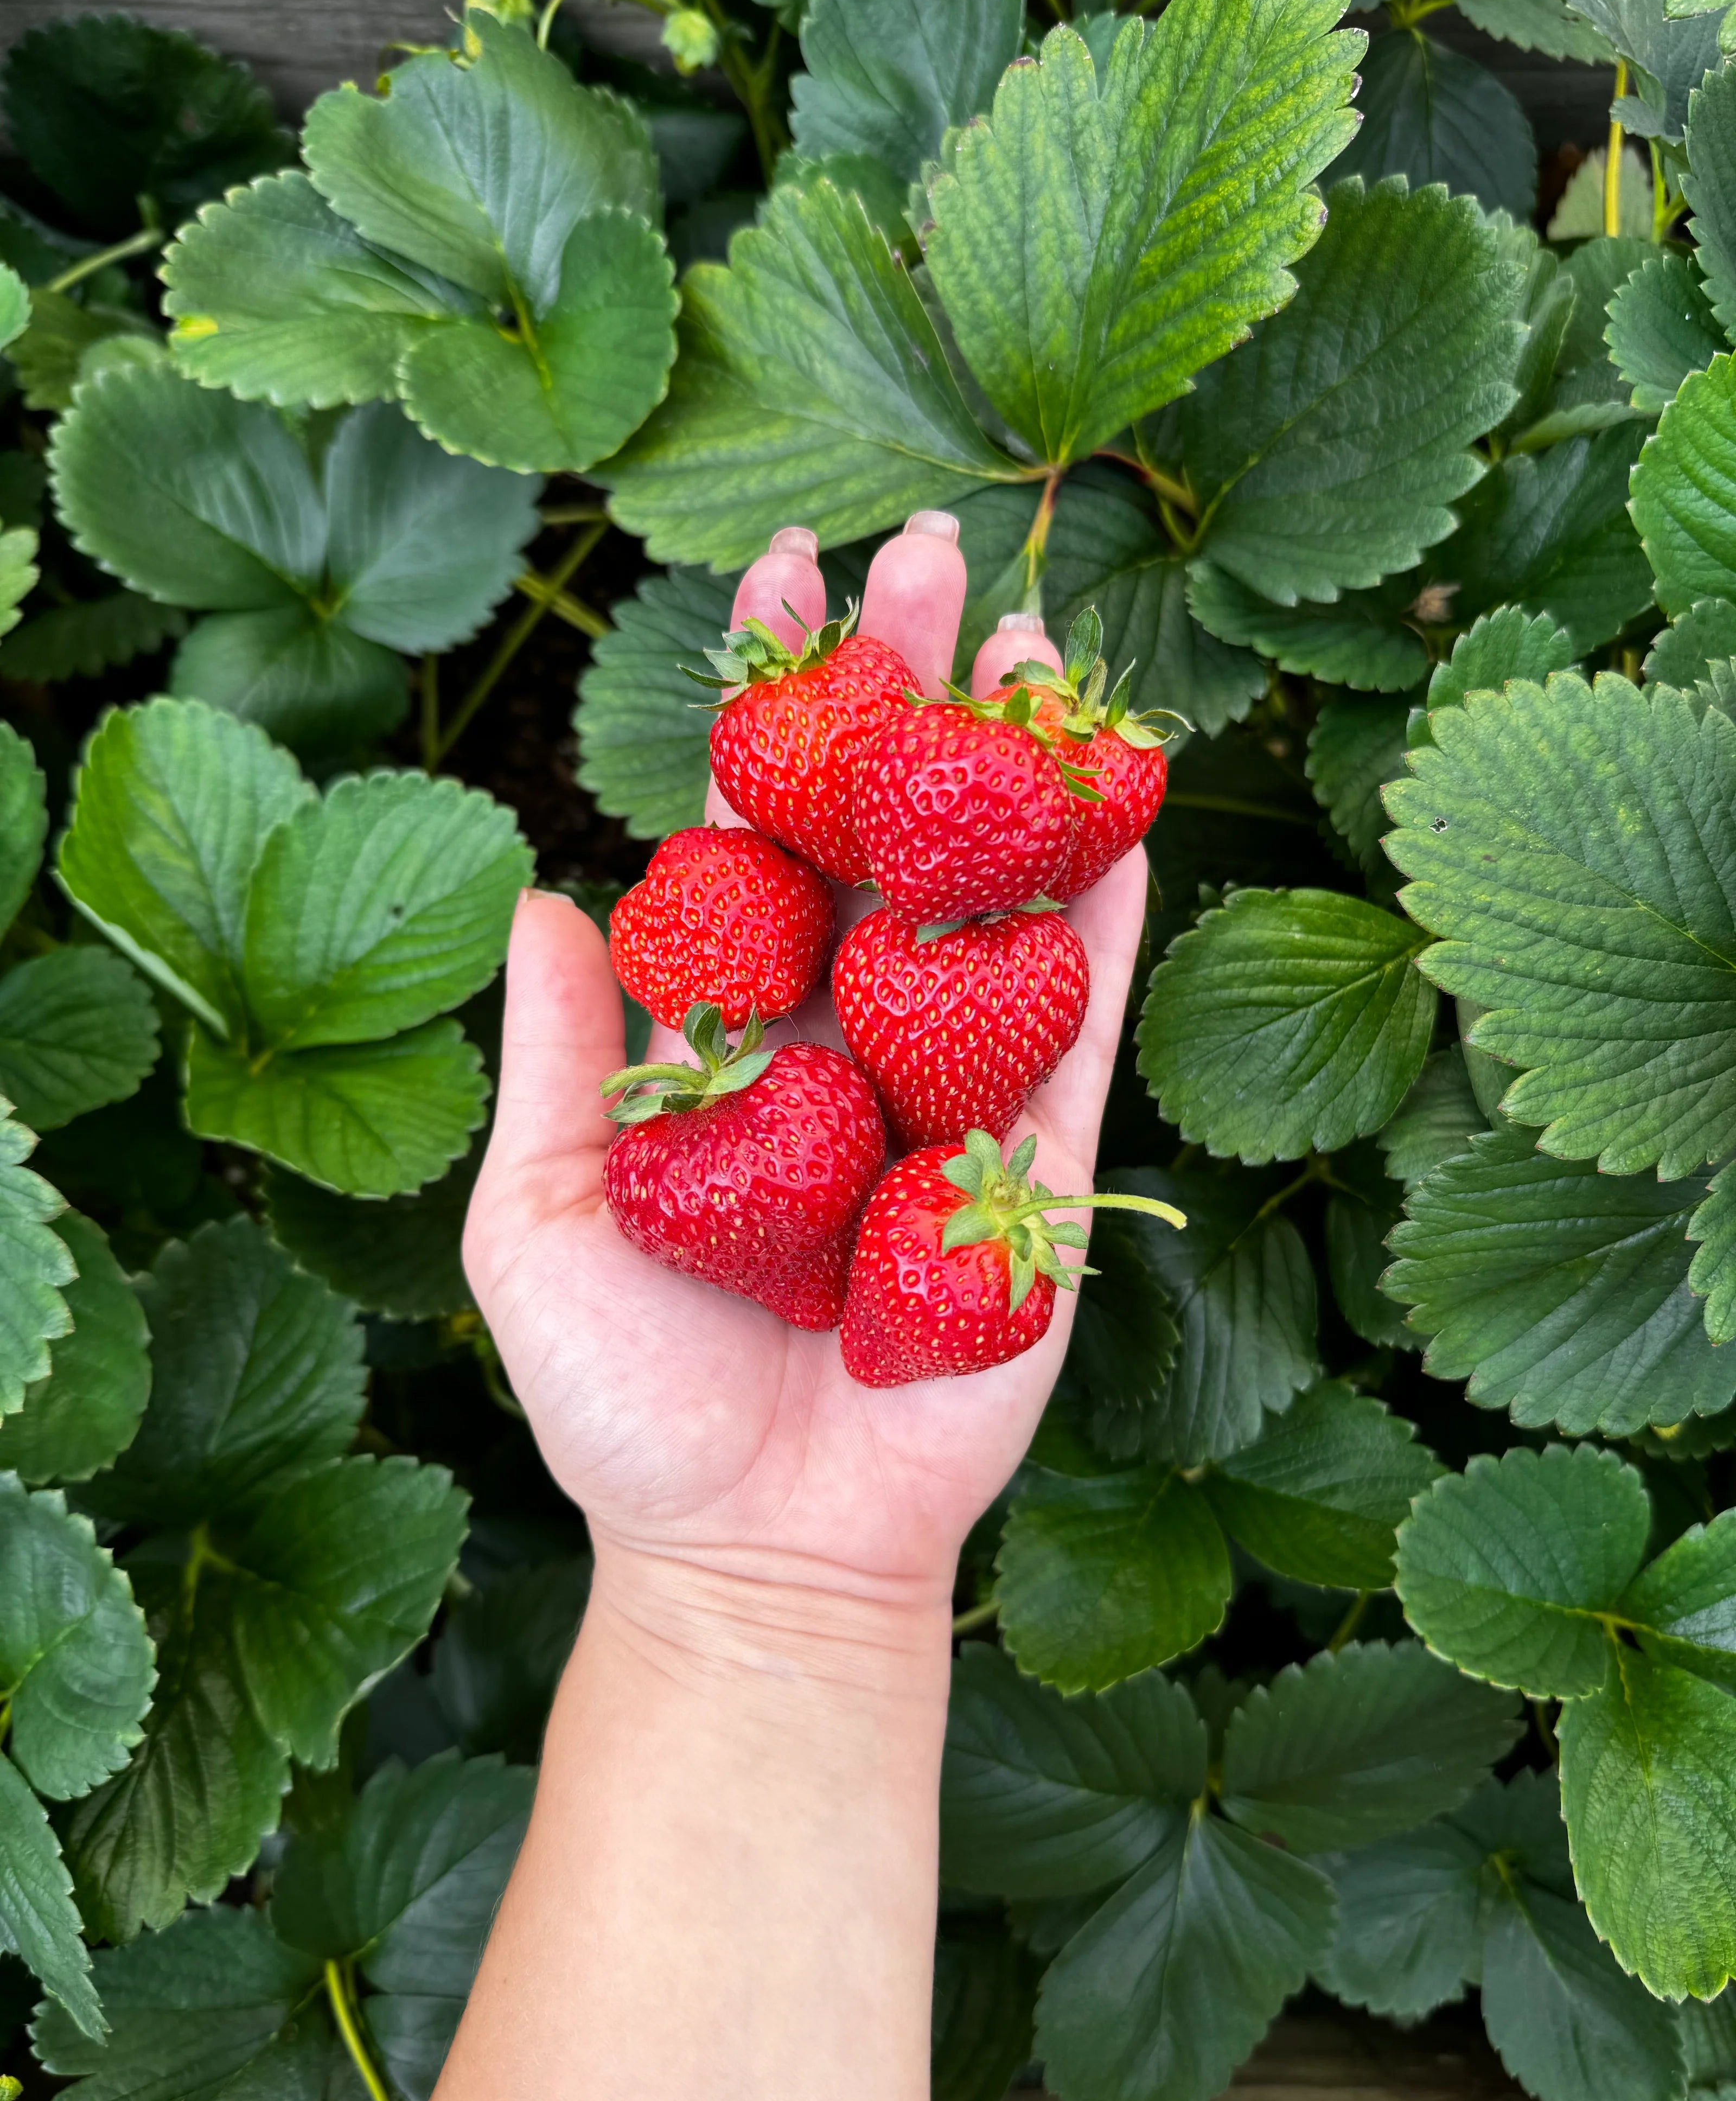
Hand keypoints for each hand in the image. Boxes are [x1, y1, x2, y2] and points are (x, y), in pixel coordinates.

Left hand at [463, 514, 1149, 1615]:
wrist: (755, 1549)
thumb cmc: (627, 1402)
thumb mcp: (542, 1220)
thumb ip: (564, 1060)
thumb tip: (546, 892)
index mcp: (730, 1034)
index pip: (752, 828)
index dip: (769, 702)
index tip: (782, 570)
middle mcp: (845, 1040)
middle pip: (884, 830)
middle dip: (913, 691)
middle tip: (940, 551)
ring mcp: (947, 1100)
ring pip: (991, 903)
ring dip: (1020, 775)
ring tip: (1041, 640)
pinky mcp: (1033, 1175)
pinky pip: (1072, 1031)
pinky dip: (1096, 927)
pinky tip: (1119, 819)